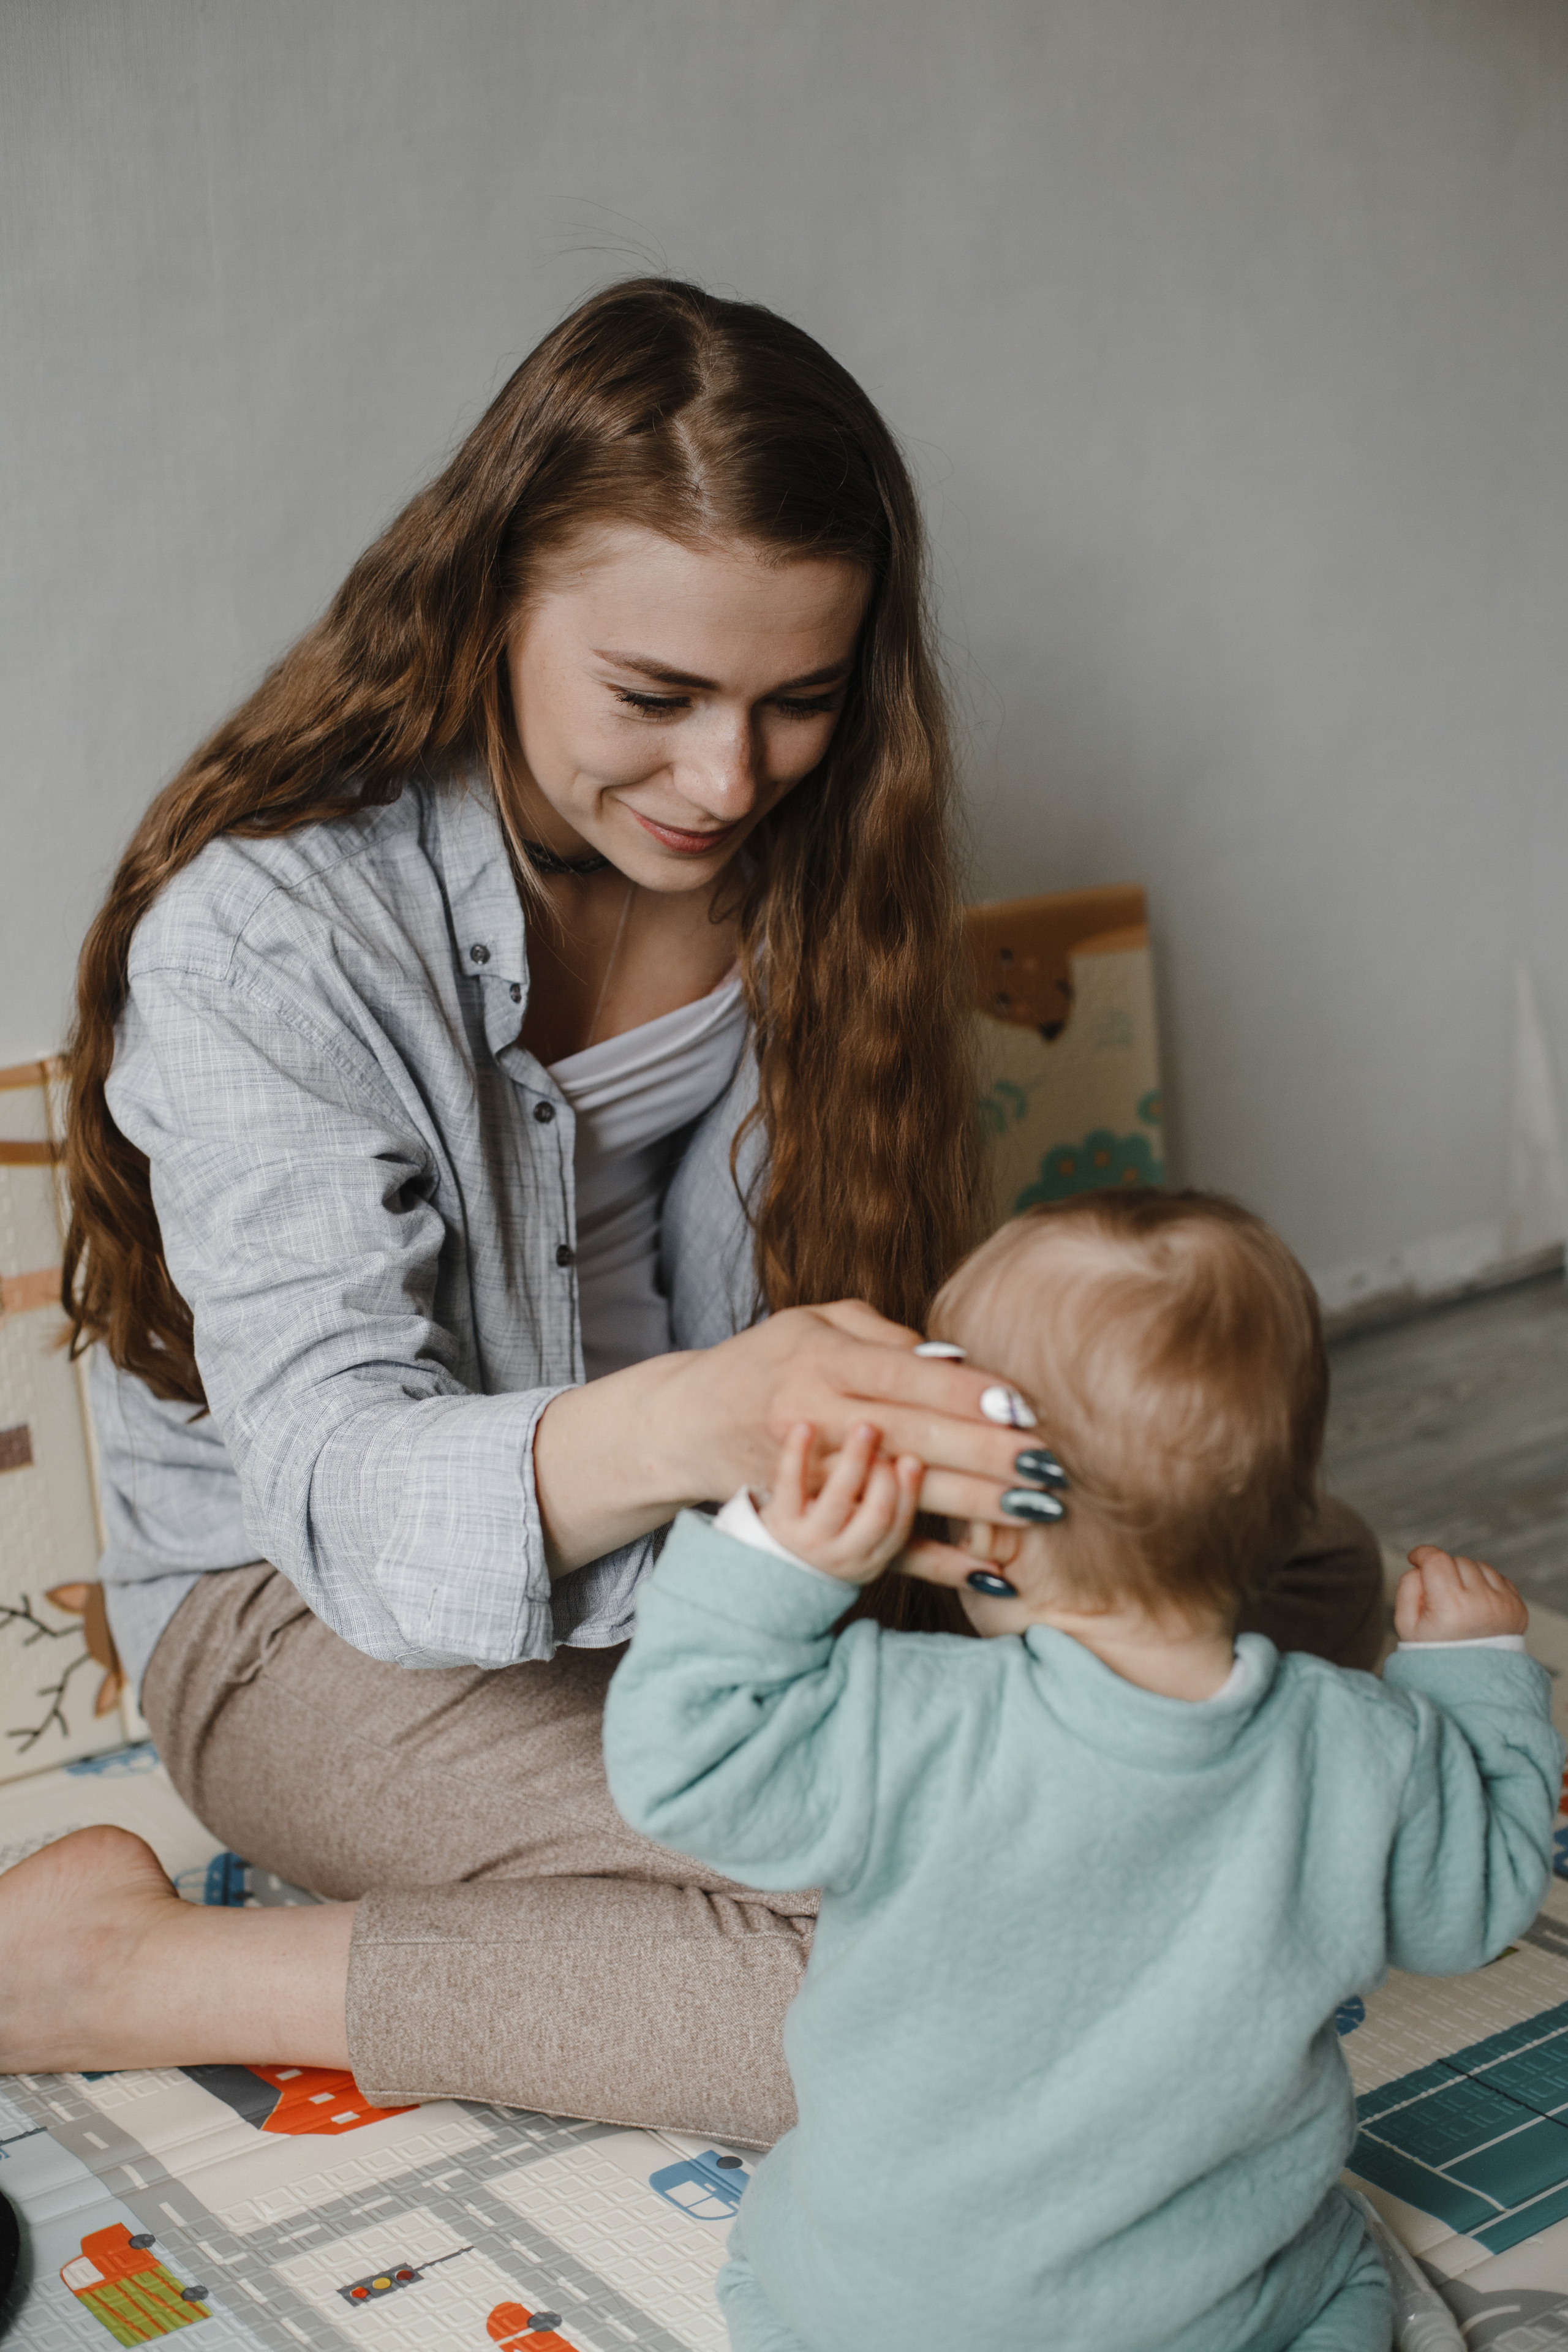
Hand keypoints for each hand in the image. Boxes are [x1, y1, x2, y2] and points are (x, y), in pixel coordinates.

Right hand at [669, 1300, 1040, 1529]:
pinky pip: (881, 1548)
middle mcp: (816, 1420)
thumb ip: (887, 1337)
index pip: (907, 1378)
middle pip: (916, 1439)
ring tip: (1040, 1506)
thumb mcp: (818, 1323)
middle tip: (1051, 1462)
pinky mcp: (815, 1521)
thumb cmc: (769, 1359)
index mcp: (822, 1362)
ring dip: (978, 1506)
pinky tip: (991, 1572)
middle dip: (989, 1452)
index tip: (1025, 1405)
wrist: (689, 1421)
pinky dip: (938, 1564)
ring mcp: (814, 1478)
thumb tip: (958, 1361)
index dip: (968, 1393)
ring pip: (906, 1496)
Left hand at [759, 1422, 922, 1584]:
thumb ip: (889, 1511)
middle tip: (884, 1443)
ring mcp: (811, 1540)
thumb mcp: (862, 1542)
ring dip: (855, 1459)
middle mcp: (843, 1555)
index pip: (898, 1527)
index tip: (912, 1459)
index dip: (908, 1491)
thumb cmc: (832, 1537)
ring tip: (865, 1428)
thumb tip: (913, 1458)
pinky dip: (798, 1452)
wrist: (778, 1565)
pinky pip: (791, 1483)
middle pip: (876, 1514)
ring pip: (839, 1497)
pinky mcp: (781, 1520)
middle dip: (885, 1475)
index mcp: (870, 1559)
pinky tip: (806, 1426)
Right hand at [1395, 1545, 1528, 1643]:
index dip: (1422, 1553)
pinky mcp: (1517, 1607)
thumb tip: (1421, 1566)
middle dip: (1444, 1571)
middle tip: (1439, 1594)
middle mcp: (1481, 1602)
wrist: (1474, 1680)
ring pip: (1478, 1566)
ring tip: (1459, 1600)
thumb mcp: (1407, 1625)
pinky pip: (1497, 1578)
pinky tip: (1476, 1604)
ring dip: (1465, 1576)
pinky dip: (1484, 1584)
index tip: (1416, 1558)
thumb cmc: (1438, 1651)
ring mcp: (1503, 1604)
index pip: (1436, 1559)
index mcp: (1451, 1606)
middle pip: (1456, 1560)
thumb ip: (1407, 1587)